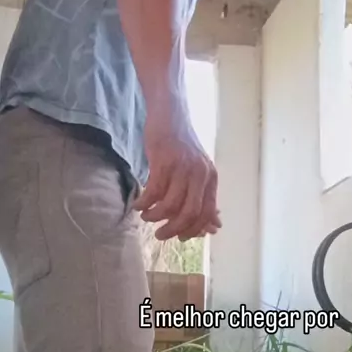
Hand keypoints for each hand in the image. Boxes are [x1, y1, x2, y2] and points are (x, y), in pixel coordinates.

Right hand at [133, 114, 220, 241]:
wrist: (170, 114)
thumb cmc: (181, 145)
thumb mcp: (198, 171)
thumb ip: (204, 197)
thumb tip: (214, 227)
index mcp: (211, 178)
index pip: (207, 213)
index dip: (193, 229)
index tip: (180, 237)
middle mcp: (200, 174)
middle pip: (190, 213)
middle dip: (173, 229)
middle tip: (160, 235)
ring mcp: (182, 167)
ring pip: (170, 205)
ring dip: (155, 216)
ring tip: (146, 216)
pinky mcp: (164, 161)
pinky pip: (153, 192)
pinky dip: (144, 203)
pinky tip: (138, 204)